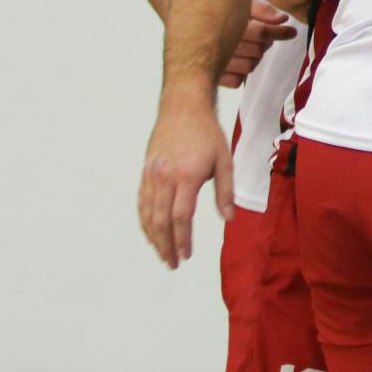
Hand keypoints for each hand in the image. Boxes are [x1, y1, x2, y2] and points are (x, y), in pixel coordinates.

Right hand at [137, 100, 232, 268]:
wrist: (182, 107)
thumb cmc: (207, 133)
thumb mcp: (224, 159)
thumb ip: (226, 191)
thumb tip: (229, 218)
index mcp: (186, 176)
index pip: (181, 217)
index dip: (183, 240)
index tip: (187, 255)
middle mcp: (164, 178)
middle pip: (160, 221)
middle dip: (166, 246)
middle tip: (173, 264)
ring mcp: (151, 175)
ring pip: (147, 214)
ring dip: (153, 238)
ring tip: (162, 254)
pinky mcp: (145, 172)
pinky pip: (141, 203)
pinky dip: (145, 222)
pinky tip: (152, 233)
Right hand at [218, 0, 295, 87]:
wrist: (181, 34)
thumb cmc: (213, 17)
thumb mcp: (235, 5)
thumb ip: (260, 11)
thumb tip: (283, 19)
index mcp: (225, 24)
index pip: (259, 32)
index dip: (278, 32)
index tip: (292, 32)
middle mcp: (218, 45)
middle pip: (258, 51)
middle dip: (263, 44)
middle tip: (258, 37)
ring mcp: (213, 63)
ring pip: (250, 66)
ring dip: (253, 59)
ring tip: (244, 49)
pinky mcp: (210, 77)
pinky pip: (237, 81)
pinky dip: (240, 74)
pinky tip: (233, 62)